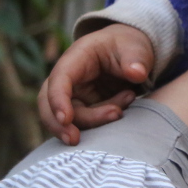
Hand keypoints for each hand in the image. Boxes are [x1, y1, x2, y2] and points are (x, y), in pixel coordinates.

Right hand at [38, 23, 155, 144]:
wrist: (131, 55)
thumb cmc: (129, 47)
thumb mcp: (135, 47)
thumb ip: (136, 59)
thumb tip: (137, 73)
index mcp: (76, 58)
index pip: (59, 79)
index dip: (58, 99)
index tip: (65, 119)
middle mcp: (69, 80)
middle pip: (50, 105)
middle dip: (60, 125)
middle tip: (76, 140)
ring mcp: (74, 97)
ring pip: (70, 119)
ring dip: (95, 121)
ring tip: (125, 103)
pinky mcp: (84, 110)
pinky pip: (86, 124)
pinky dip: (102, 123)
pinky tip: (122, 109)